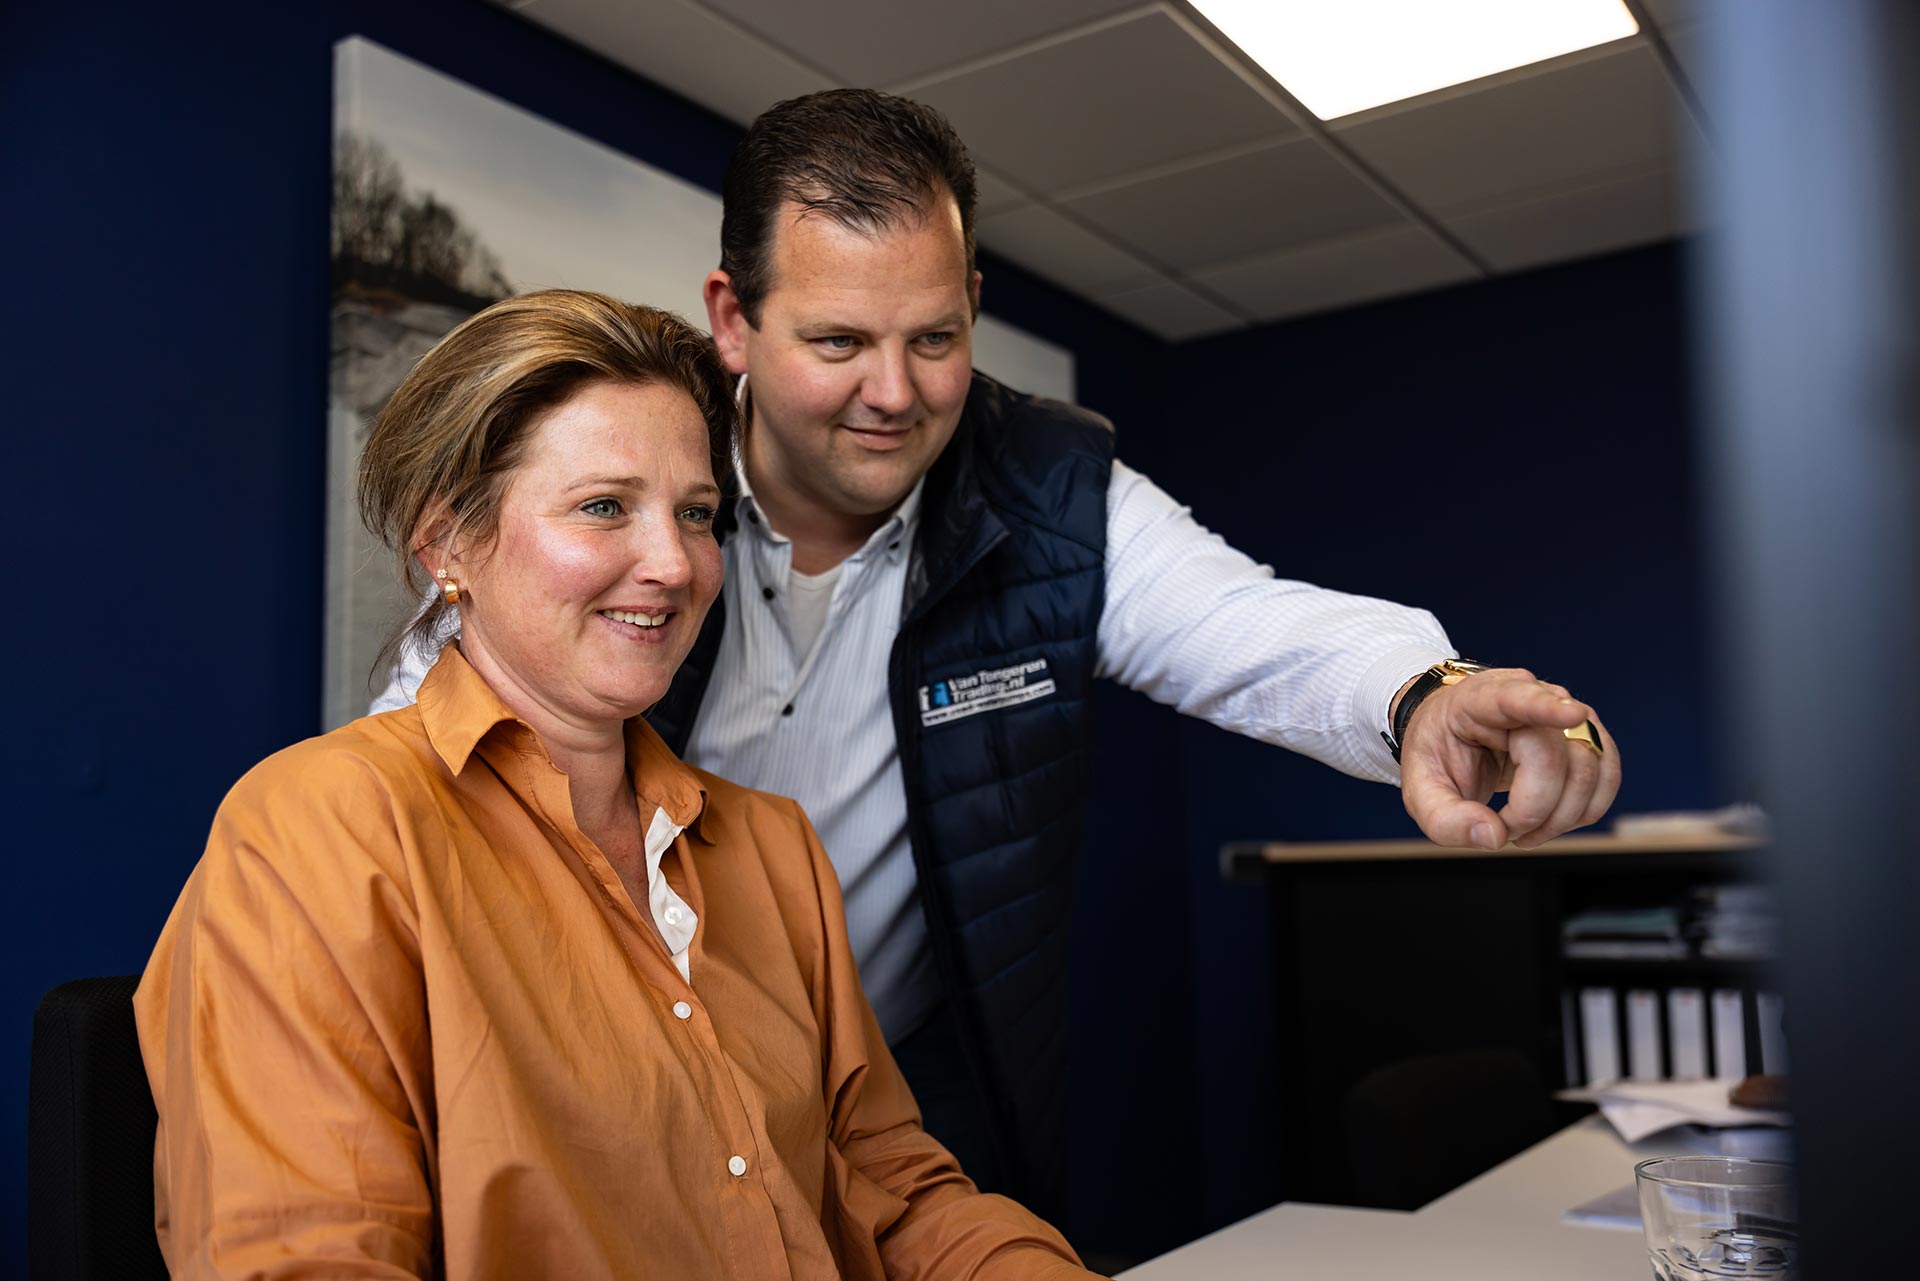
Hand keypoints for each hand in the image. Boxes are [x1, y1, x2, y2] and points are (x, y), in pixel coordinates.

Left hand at [1397, 668, 1620, 849]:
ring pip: (1590, 772)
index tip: (1571, 713)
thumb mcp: (1420, 790)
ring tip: (1522, 826)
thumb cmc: (1440, 753)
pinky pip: (1607, 776)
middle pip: (1558, 760)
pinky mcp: (1588, 735)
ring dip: (1561, 818)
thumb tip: (1492, 836)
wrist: (1455, 732)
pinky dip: (1584, 811)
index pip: (1517, 698)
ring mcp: (1566, 713)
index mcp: (1481, 699)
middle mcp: (1533, 695)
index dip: (1547, 707)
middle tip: (1501, 828)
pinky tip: (1553, 818)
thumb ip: (1445, 819)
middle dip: (1533, 812)